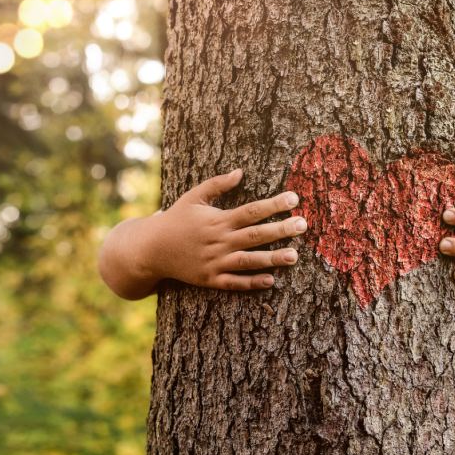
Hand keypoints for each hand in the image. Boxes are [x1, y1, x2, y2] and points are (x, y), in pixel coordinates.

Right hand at [98, 169, 306, 299]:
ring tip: (295, 256)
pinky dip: (251, 283)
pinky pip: (234, 283)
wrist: (150, 249)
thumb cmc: (176, 219)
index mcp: (218, 220)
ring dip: (272, 259)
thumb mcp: (194, 197)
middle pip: (255, 235)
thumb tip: (241, 171)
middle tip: (303, 225)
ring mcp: (214, 262)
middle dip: (281, 230)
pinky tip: (271, 280)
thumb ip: (217, 184)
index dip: (274, 204)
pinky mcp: (210, 280)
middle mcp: (219, 241)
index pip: (251, 210)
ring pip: (248, 261)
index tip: (294, 198)